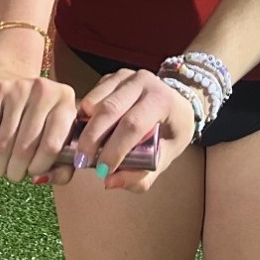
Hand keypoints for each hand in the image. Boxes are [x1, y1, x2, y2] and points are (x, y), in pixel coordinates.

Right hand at [0, 32, 77, 182]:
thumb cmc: (38, 119)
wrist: (10, 80)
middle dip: (16, 170)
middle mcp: (44, 92)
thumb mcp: (57, 136)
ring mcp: (18, 89)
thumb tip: (41, 178)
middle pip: (25, 148)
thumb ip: (61, 165)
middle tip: (13, 174)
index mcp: (65, 103)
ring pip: (4, 143)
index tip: (33, 173)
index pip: (52, 146)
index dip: (39, 167)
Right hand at [74, 68, 194, 191]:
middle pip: (109, 109)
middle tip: (82, 162)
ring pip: (95, 101)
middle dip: (92, 139)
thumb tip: (109, 182)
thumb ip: (141, 175)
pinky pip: (92, 96)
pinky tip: (87, 133)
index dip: (115, 149)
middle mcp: (144, 82)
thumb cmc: (172, 132)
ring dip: (85, 128)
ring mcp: (127, 76)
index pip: (133, 124)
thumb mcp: (166, 156)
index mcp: (162, 100)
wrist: (177, 104)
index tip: (102, 171)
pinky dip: (84, 117)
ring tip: (82, 150)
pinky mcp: (113, 77)